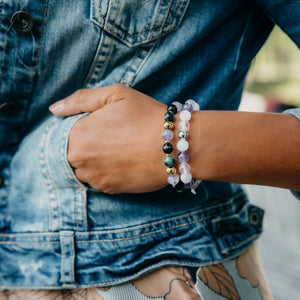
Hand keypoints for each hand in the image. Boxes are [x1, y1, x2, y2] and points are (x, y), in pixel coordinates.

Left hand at [49, 84, 169, 193]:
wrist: (175, 145)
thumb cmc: (146, 116)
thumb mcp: (114, 95)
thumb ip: (80, 100)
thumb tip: (54, 109)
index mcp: (77, 136)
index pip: (63, 134)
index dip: (81, 128)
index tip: (98, 125)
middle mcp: (81, 162)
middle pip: (73, 154)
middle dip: (87, 145)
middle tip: (110, 137)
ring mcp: (96, 179)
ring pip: (85, 169)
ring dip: (95, 160)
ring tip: (118, 149)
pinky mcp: (111, 190)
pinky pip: (100, 180)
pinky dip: (107, 171)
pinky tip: (123, 161)